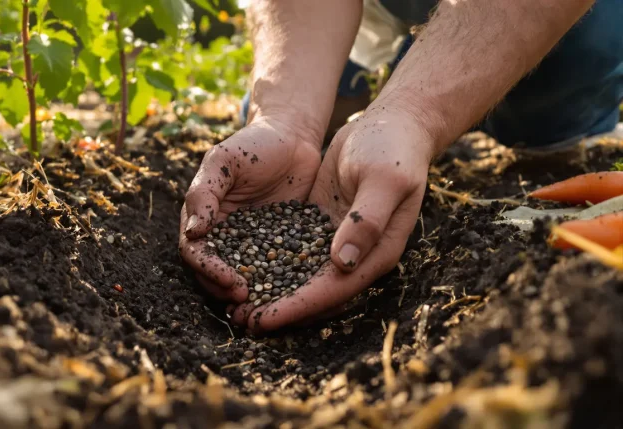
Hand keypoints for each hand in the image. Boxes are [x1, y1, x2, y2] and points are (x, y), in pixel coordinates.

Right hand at [179, 116, 322, 303]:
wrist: (294, 138)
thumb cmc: (253, 144)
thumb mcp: (224, 160)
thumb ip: (205, 193)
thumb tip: (192, 232)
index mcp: (203, 217)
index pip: (195, 252)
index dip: (207, 269)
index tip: (228, 279)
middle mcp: (224, 235)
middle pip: (213, 272)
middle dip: (224, 288)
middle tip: (245, 297)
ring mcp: (251, 243)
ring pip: (241, 276)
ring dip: (247, 293)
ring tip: (262, 303)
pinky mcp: (279, 245)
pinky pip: (274, 269)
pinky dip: (276, 284)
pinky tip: (287, 294)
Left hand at [231, 108, 435, 330]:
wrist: (394, 124)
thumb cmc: (394, 150)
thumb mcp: (384, 180)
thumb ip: (367, 221)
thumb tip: (342, 262)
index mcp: (377, 252)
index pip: (333, 290)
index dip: (298, 306)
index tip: (265, 318)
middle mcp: (358, 255)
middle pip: (315, 293)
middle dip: (279, 308)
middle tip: (241, 321)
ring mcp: (339, 240)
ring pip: (302, 277)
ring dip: (272, 292)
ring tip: (235, 306)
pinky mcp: (322, 224)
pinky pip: (295, 252)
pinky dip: (272, 264)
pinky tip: (244, 269)